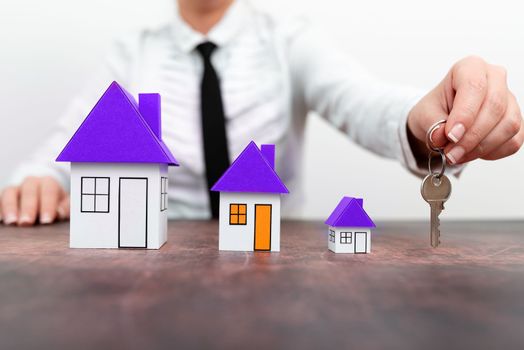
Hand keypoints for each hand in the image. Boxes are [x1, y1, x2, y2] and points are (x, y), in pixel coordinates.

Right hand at [0, 176, 69, 225]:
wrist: (43, 194)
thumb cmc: (56, 202)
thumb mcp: (64, 203)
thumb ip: (65, 207)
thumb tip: (59, 214)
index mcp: (48, 183)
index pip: (48, 192)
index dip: (47, 206)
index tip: (47, 221)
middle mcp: (31, 182)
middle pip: (28, 192)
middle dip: (28, 208)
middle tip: (27, 223)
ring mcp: (16, 188)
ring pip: (10, 193)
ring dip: (10, 208)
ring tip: (11, 222)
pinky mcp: (4, 196)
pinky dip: (0, 209)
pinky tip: (0, 220)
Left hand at [408, 56, 522, 163]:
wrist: (441, 120)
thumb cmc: (434, 110)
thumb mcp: (424, 115)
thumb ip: (432, 125)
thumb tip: (441, 138)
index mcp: (470, 68)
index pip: (475, 86)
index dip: (465, 114)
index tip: (450, 135)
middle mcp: (495, 78)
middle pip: (495, 107)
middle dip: (472, 136)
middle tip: (451, 153)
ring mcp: (509, 99)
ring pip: (508, 125)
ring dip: (481, 147)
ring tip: (456, 155)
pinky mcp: (516, 121)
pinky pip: (513, 141)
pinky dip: (491, 153)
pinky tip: (471, 153)